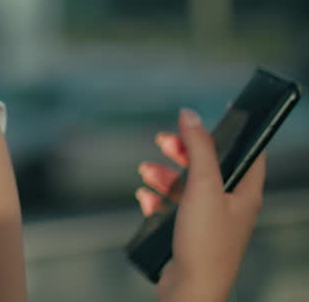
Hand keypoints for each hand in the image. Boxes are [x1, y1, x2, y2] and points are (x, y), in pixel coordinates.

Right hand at [136, 108, 265, 301]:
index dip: (237, 131)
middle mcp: (231, 206)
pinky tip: (145, 196)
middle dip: (185, 152)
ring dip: (166, 175)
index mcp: (245, 193)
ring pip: (188, 186)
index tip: (222, 112)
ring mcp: (210, 221)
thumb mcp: (204, 186)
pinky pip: (173, 208)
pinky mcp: (190, 235)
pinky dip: (158, 198)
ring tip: (146, 171)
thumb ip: (199, 148)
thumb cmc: (206, 242)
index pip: (250, 152)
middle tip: (164, 140)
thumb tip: (190, 115)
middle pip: (210, 166)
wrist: (191, 289)